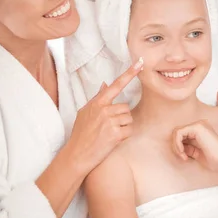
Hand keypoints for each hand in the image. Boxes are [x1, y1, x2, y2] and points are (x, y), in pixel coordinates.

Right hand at [67, 57, 143, 173]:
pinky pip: (129, 130)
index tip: (140, 63)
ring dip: (123, 126)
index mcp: (97, 103)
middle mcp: (104, 109)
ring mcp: (109, 121)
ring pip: (128, 118)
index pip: (116, 85)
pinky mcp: (115, 133)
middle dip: (121, 117)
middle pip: (125, 107)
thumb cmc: (80, 134)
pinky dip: (124, 135)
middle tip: (108, 127)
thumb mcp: (85, 112)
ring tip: (109, 133)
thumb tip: (105, 84)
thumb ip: (97, 98)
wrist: (77, 154)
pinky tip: (113, 139)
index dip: (129, 73)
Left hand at [171, 120, 217, 171]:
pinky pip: (179, 133)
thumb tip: (177, 146)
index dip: (178, 146)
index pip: (182, 134)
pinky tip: (183, 152)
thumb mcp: (196, 153)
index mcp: (201, 130)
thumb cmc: (215, 160)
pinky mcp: (197, 127)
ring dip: (176, 146)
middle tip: (183, 157)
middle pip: (178, 132)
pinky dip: (177, 144)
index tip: (184, 157)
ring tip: (184, 156)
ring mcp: (199, 124)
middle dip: (176, 146)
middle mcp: (200, 124)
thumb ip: (188, 147)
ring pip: (176, 132)